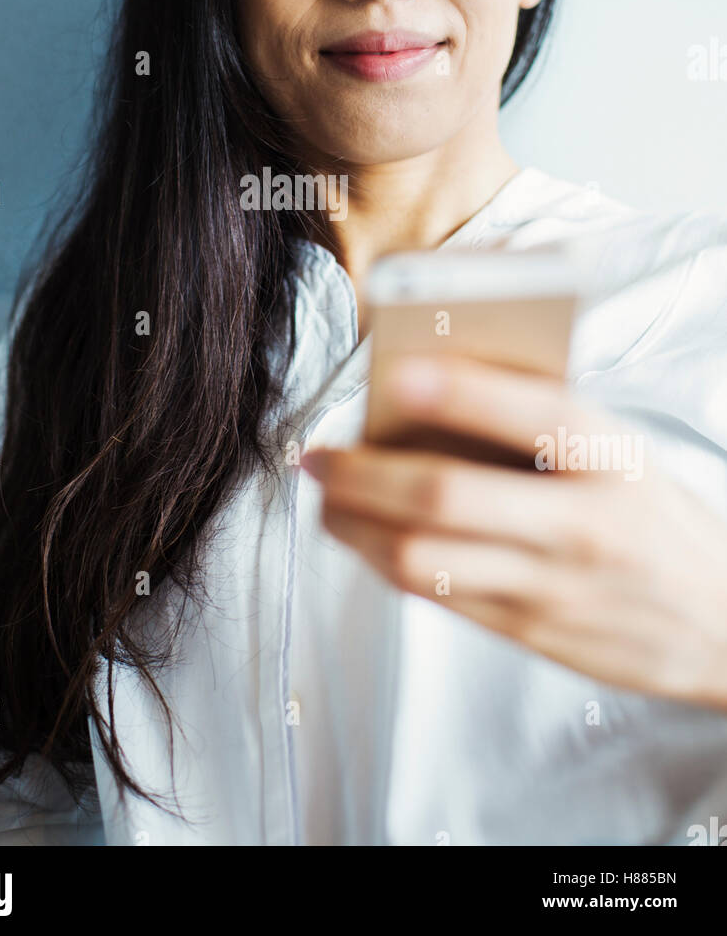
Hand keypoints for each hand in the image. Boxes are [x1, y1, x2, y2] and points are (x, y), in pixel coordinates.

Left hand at [300, 355, 726, 709]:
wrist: (720, 620)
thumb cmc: (652, 513)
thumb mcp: (621, 447)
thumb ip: (541, 418)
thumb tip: (431, 384)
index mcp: (611, 455)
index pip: (531, 412)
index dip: (457, 390)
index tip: (394, 373)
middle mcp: (582, 523)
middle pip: (446, 496)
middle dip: (361, 474)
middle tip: (317, 454)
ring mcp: (553, 585)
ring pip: (423, 557)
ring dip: (355, 526)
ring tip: (326, 499)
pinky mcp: (530, 630)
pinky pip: (437, 595)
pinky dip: (385, 561)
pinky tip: (366, 539)